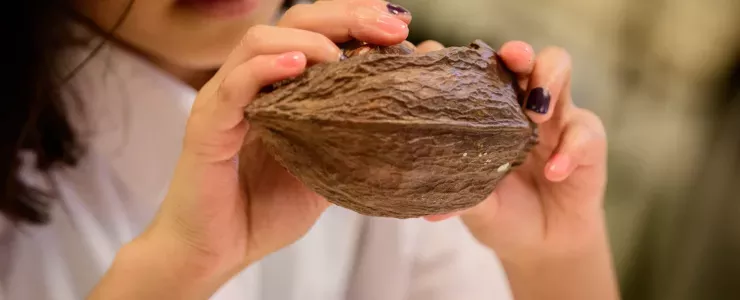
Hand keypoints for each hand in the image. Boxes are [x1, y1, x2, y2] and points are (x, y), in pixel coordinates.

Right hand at [137, 0, 412, 285]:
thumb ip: (357, 136)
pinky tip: (298, 66)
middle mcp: (253, 82)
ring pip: (260, 41)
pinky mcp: (207, 126)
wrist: (220, 251)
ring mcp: (226, 100)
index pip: (319, 30)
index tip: (401, 29)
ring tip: (340, 58)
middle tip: (391, 30)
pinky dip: (265, 68)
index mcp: (282, 85)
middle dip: (347, 16)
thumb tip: (408, 111)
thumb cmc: (267, 209)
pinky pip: (232, 85)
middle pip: (295, 20)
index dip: (358, 20)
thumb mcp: (329, 169)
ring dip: (308, 40)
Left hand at [425, 41, 607, 262]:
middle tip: (510, 60)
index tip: (437, 56)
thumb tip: (427, 210)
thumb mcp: (476, 207)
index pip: (470, 69)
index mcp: (484, 111)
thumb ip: (458, 198)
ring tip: (536, 114)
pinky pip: (584, 133)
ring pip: (558, 69)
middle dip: (516, 52)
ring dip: (548, 81)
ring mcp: (555, 116)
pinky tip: (554, 172)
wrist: (542, 246)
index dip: (456, 56)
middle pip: (520, 57)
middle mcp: (518, 103)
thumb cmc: (502, 213)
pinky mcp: (587, 140)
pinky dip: (570, 150)